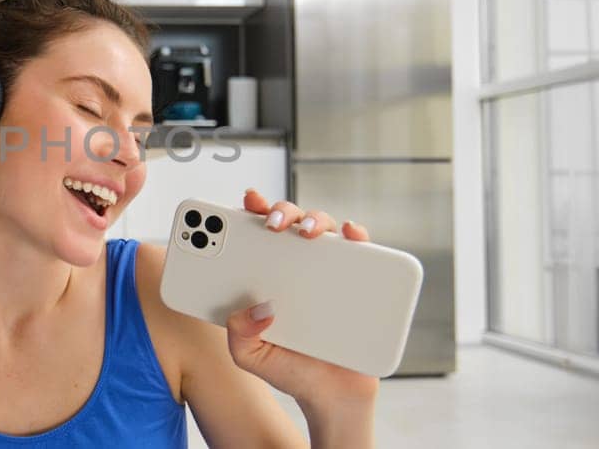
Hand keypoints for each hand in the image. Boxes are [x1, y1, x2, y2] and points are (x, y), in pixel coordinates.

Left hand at [225, 190, 379, 416]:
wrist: (333, 394)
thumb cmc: (290, 369)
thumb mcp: (251, 356)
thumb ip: (238, 334)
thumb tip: (253, 308)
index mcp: (266, 278)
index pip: (255, 236)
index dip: (247, 214)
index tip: (243, 204)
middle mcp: (296, 267)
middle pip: (289, 224)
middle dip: (279, 212)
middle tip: (270, 224)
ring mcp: (329, 272)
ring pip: (324, 229)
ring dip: (314, 219)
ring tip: (304, 232)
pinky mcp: (359, 281)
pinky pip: (361, 251)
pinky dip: (356, 235)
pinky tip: (348, 234)